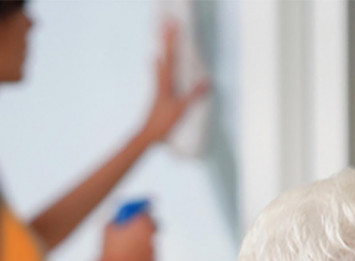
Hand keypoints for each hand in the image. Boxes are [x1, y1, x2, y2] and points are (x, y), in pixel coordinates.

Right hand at [99, 214, 154, 260]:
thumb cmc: (109, 249)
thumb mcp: (109, 227)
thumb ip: (118, 219)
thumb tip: (122, 216)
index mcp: (142, 225)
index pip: (148, 215)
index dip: (143, 216)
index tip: (140, 216)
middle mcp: (150, 236)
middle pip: (153, 228)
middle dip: (147, 228)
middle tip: (138, 232)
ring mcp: (153, 251)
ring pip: (150, 245)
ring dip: (143, 245)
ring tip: (128, 252)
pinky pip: (150, 258)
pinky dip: (143, 259)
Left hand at [141, 21, 208, 144]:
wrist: (147, 136)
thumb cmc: (163, 123)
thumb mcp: (181, 109)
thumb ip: (194, 95)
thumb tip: (207, 82)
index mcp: (165, 84)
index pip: (170, 59)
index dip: (172, 43)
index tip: (172, 29)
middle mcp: (160, 85)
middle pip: (163, 61)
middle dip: (166, 47)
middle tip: (166, 34)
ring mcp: (158, 93)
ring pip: (159, 71)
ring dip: (161, 61)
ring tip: (159, 53)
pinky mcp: (158, 101)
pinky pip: (160, 82)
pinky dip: (160, 74)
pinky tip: (160, 78)